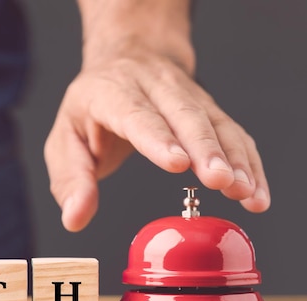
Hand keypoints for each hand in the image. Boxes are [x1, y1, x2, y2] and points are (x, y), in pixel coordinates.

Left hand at [44, 42, 269, 231]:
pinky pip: (233, 133)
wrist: (124, 62)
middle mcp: (154, 87)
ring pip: (215, 122)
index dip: (157, 137)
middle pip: (184, 115)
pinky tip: (255, 191)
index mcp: (112, 92)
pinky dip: (247, 162)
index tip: (177, 163)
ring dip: (234, 159)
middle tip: (220, 181)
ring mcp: (186, 95)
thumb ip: (71, 181)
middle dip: (205, 149)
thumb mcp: (66, 141)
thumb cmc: (90, 109)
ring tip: (245, 192)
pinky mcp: (208, 109)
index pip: (135, 113)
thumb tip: (75, 218)